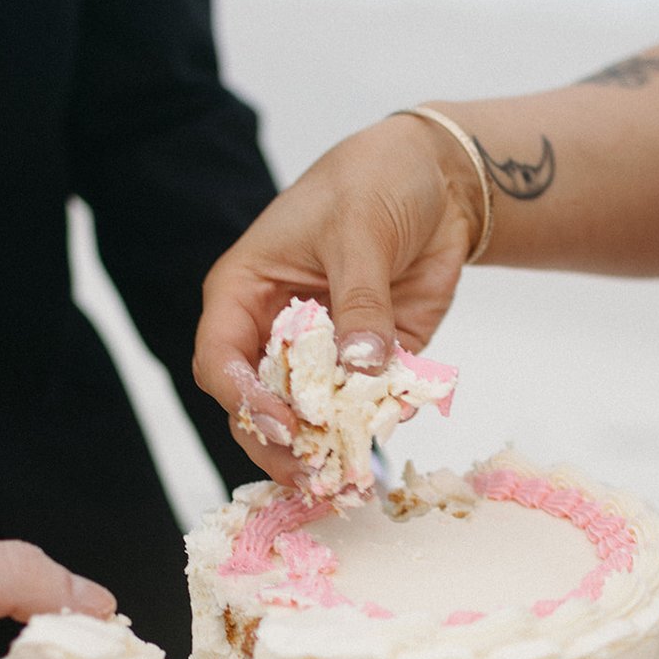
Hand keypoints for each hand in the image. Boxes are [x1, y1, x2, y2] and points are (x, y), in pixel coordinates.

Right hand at [193, 113, 482, 483]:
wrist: (438, 178)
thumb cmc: (374, 181)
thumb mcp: (360, 230)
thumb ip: (360, 302)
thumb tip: (361, 368)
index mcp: (245, 292)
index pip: (221, 359)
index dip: (244, 399)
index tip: (282, 424)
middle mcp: (275, 332)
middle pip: (256, 406)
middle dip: (279, 444)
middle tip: (311, 473)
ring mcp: (322, 355)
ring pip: (308, 419)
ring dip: (327, 449)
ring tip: (346, 479)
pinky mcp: (369, 366)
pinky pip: (365, 409)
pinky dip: (377, 427)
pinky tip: (390, 437)